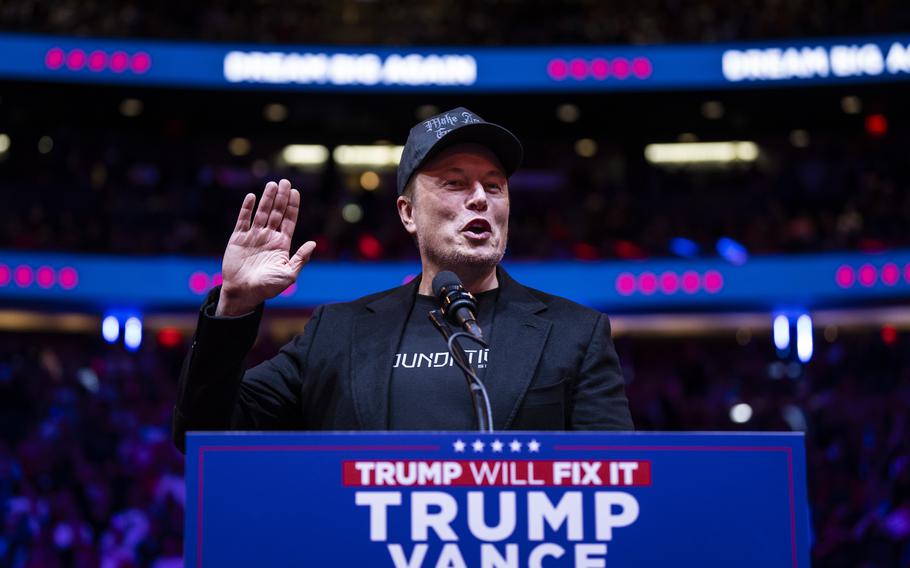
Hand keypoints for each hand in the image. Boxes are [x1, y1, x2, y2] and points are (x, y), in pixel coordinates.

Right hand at [216, 179, 315, 315]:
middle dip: (281, 197)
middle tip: (285, 181)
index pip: (289, 220)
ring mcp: (254, 236)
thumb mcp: (289, 275)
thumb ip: (301, 259)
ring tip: (272, 184)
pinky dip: (247, 208)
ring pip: (262, 213)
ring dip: (267, 199)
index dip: (292, 206)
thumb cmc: (268, 287)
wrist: (243, 293)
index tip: (295, 192)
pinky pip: (243, 220)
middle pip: (277, 212)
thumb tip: (313, 243)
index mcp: (282, 244)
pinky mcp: (238, 238)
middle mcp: (269, 237)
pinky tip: (251, 197)